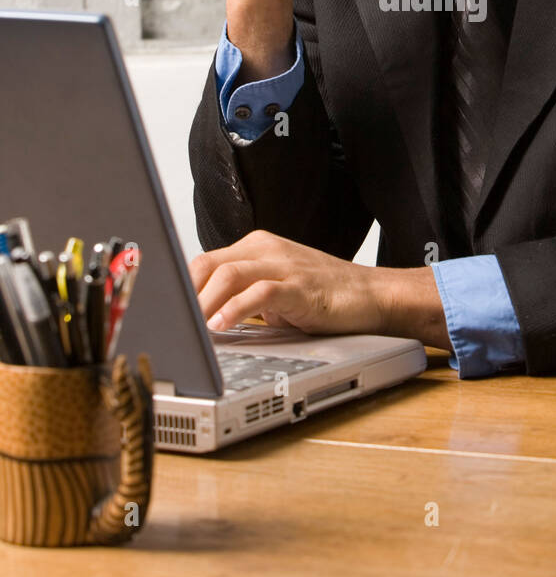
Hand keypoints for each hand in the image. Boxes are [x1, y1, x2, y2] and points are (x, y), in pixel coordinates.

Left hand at [189, 230, 387, 336]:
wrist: (372, 295)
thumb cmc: (324, 296)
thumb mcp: (275, 290)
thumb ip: (242, 295)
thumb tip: (201, 318)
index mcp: (256, 248)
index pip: (204, 262)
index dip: (179, 288)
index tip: (162, 312)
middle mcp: (267, 250)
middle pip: (208, 264)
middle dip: (185, 296)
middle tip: (171, 324)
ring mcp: (284, 266)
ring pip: (228, 275)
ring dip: (203, 304)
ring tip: (191, 328)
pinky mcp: (301, 286)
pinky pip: (260, 293)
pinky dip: (235, 310)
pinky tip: (222, 327)